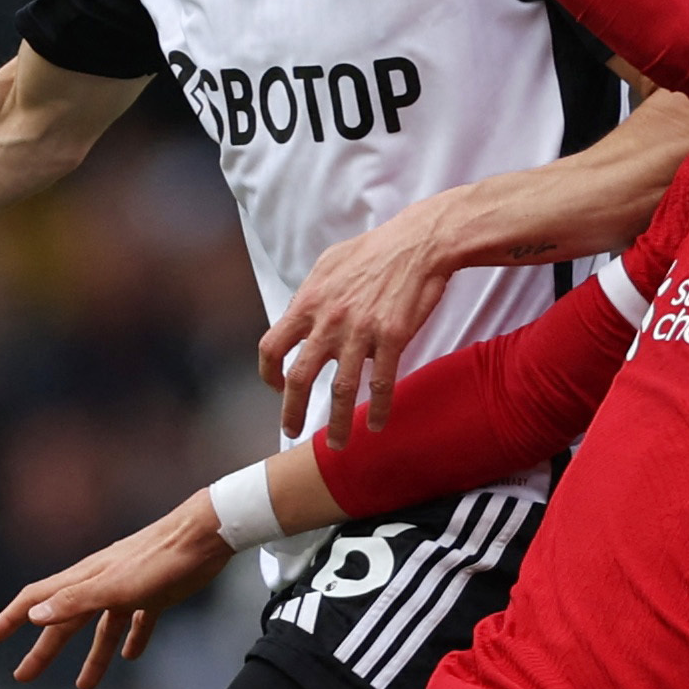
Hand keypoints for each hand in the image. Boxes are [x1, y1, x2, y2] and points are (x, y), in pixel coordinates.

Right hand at [0, 496, 234, 688]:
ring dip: (92, 656)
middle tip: (23, 675)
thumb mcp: (113, 586)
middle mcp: (100, 584)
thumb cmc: (159, 560)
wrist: (205, 536)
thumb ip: (74, 601)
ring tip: (85, 685)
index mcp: (84, 580)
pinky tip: (132, 655)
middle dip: (43, 650)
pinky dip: (132, 639)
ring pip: (102, 628)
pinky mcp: (155, 594)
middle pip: (65, 621)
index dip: (10, 618)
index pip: (37, 600)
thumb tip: (33, 616)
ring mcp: (128, 590)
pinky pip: (137, 622)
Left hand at [261, 201, 451, 434]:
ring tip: (337, 445)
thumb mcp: (328, 264)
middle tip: (293, 430)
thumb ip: (310, 295)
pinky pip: (381, 384)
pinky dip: (377, 409)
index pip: (271, 346)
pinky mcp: (392, 338)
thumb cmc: (374, 251)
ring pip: (341, 390)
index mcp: (308, 303)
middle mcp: (329, 321)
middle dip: (292, 412)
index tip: (277, 387)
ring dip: (336, 423)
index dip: (269, 373)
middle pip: (299, 378)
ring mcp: (361, 331)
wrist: (419, 243)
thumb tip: (298, 316)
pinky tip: (376, 425)